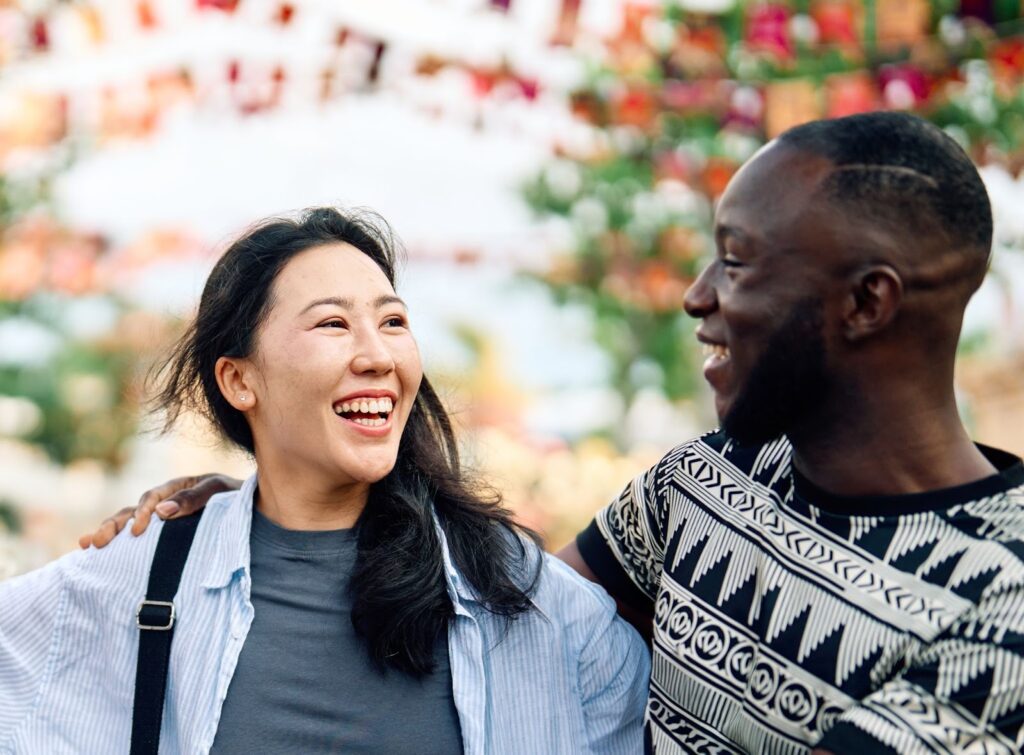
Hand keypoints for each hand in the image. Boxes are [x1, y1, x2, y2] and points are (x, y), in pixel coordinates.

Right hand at [78, 474, 242, 548]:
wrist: (250, 507)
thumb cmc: (234, 497)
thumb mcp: (219, 491)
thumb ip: (195, 498)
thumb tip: (163, 512)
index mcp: (177, 488)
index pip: (152, 498)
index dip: (142, 513)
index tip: (136, 532)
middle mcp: (164, 501)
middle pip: (131, 510)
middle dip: (112, 525)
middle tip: (96, 542)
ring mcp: (161, 519)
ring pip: (127, 522)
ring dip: (108, 532)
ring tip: (87, 545)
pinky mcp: (162, 535)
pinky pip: (136, 537)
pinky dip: (118, 544)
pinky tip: (96, 554)